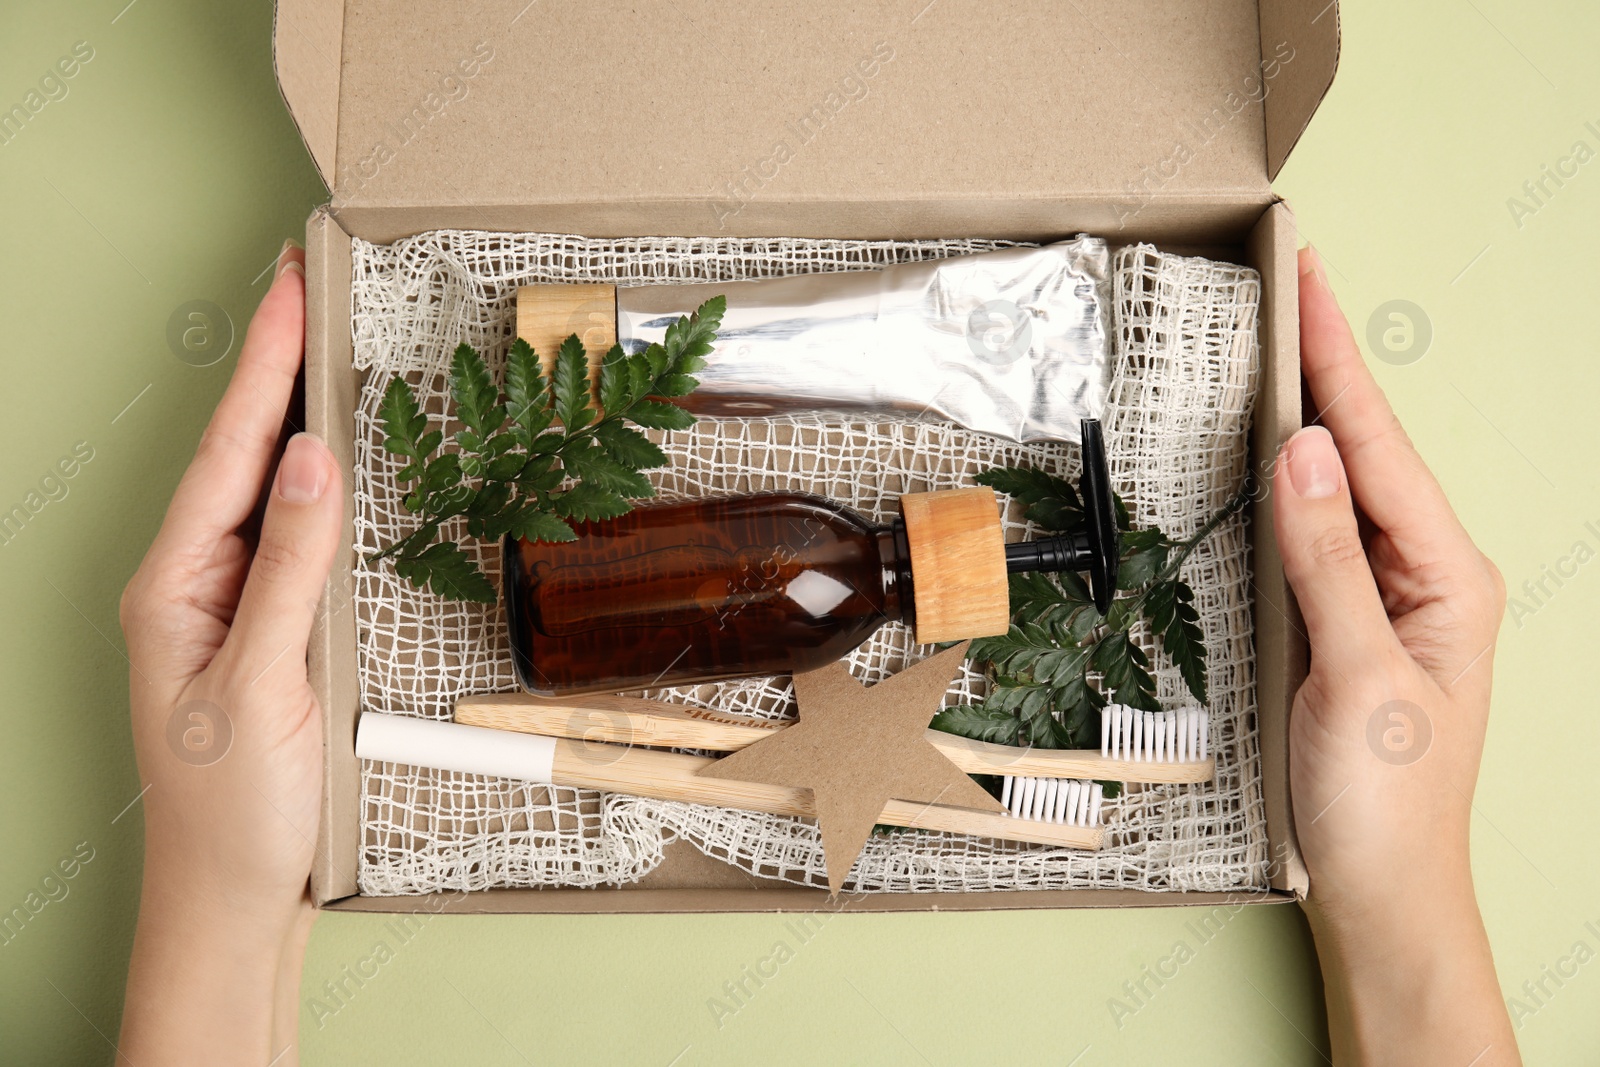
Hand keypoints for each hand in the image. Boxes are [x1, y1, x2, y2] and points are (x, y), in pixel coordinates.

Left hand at [119, 242, 337, 1064]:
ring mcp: (229, 603)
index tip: (291, 285)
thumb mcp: (261, 683)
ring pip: (267, 488)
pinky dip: (320, 484)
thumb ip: (285, 567)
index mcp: (174, 584)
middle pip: (240, 451)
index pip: (230, 451)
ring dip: (297, 414)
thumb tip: (307, 459)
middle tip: (309, 286)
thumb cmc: (233, 807)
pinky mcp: (265, 627)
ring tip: (325, 346)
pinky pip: (293, 535)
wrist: (235, 894)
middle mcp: (194, 581)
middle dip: (275, 365)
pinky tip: (341, 459)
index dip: (264, 363)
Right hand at [1276, 247, 1515, 1062]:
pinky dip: (1290, 479)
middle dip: (1329, 364)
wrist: (1380, 891)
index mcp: (1450, 578)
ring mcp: (1387, 597)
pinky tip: (1272, 449)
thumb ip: (1329, 562)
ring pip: (1344, 484)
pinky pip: (1319, 530)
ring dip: (1313, 411)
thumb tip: (1309, 452)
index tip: (1310, 282)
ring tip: (1281, 343)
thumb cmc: (1385, 801)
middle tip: (1292, 285)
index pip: (1382, 447)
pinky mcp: (1349, 620)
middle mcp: (1426, 575)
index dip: (1339, 360)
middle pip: (1369, 448)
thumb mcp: (1359, 677)